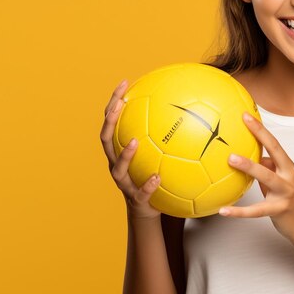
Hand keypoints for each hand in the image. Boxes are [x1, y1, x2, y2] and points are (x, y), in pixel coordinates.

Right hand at [99, 79, 161, 219]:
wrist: (147, 210)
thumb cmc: (154, 175)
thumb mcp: (158, 154)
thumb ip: (165, 135)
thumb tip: (187, 107)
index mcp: (119, 150)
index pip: (112, 122)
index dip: (115, 102)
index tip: (124, 83)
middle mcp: (116, 164)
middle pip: (106, 139)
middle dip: (111, 120)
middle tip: (120, 103)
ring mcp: (124, 182)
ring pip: (117, 167)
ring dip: (126, 154)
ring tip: (135, 141)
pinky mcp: (136, 199)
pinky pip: (141, 192)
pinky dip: (148, 185)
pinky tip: (157, 178)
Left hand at [219, 112, 293, 242]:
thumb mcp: (282, 181)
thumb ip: (268, 169)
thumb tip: (252, 158)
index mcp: (288, 167)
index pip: (273, 143)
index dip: (260, 129)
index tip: (246, 115)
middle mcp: (288, 176)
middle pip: (275, 151)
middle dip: (260, 135)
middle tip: (243, 123)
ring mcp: (285, 192)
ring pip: (266, 176)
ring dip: (249, 166)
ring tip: (230, 159)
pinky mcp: (279, 209)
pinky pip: (256, 210)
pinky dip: (239, 211)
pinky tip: (223, 210)